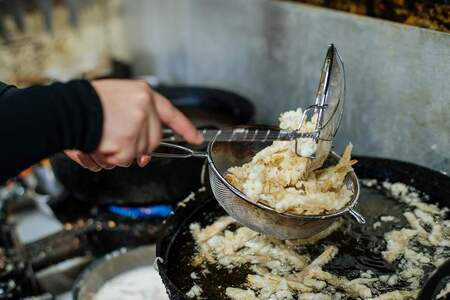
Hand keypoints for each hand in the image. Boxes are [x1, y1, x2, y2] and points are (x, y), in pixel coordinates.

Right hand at [65, 79, 202, 170]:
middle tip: (120, 144)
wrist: (65, 109)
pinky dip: (110, 159)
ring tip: (101, 140)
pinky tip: (98, 147)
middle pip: (153, 140)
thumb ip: (135, 117)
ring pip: (137, 153)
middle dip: (139, 148)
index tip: (196, 139)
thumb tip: (143, 152)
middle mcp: (144, 109)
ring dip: (119, 153)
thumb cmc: (84, 103)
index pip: (172, 114)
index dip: (186, 128)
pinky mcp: (128, 143)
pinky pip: (124, 160)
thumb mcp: (116, 97)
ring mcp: (137, 126)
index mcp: (143, 94)